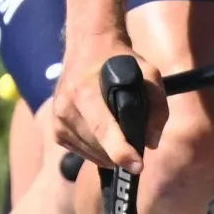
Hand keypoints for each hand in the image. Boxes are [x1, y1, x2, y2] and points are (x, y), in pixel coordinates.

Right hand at [49, 29, 143, 171]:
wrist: (87, 47)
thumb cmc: (120, 61)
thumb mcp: (149, 73)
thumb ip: (157, 107)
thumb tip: (151, 143)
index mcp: (85, 92)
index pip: (103, 128)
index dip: (121, 151)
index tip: (137, 166)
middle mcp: (67, 108)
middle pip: (101, 148)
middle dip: (123, 150)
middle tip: (133, 134)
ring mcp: (58, 121)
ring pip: (93, 155)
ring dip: (110, 151)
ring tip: (116, 128)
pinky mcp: (56, 132)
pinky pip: (82, 153)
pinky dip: (98, 149)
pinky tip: (103, 132)